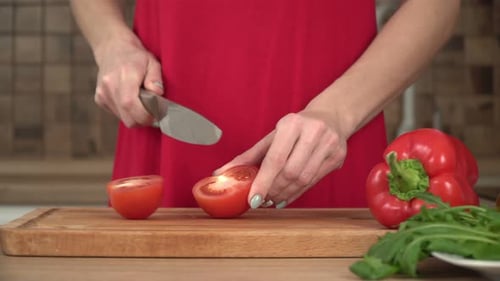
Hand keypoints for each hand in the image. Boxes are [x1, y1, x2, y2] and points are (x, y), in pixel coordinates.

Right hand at [93, 35, 162, 126]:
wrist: (112, 48)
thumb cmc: (135, 56)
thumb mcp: (152, 62)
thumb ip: (156, 79)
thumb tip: (157, 95)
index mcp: (124, 76)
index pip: (130, 105)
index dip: (145, 116)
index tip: (157, 115)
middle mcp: (109, 87)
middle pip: (127, 118)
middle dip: (143, 120)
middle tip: (153, 112)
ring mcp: (102, 94)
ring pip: (123, 118)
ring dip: (135, 116)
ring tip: (141, 102)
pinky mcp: (99, 99)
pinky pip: (117, 114)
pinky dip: (126, 112)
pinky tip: (131, 99)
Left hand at [214, 111, 347, 208]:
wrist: (331, 116)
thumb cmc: (296, 127)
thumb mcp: (272, 136)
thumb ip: (249, 156)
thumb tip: (221, 173)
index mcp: (292, 124)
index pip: (275, 158)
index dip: (263, 181)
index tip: (253, 199)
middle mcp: (313, 132)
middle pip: (290, 172)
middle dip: (273, 189)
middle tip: (262, 200)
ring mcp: (329, 145)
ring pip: (303, 179)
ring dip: (285, 193)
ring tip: (272, 199)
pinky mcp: (338, 157)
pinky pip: (314, 181)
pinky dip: (297, 192)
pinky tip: (286, 196)